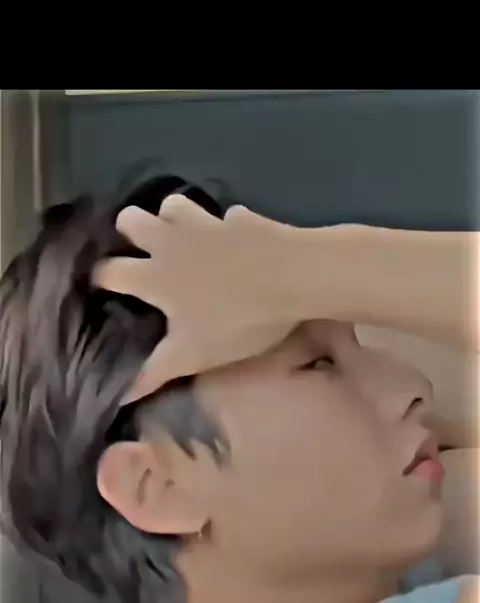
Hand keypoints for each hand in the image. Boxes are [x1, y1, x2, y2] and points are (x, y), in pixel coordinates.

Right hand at [93, 195, 296, 401]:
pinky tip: (233, 240)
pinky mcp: (241, 218)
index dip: (101, 280)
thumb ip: (155, 373)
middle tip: (140, 252)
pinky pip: (225, 215)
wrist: (295, 277)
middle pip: (130, 220)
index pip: (109, 271)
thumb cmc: (237, 320)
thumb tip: (119, 397)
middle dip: (128, 232)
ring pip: (172, 205)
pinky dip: (224, 226)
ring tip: (181, 239)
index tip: (102, 289)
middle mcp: (171, 242)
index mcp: (154, 275)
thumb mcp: (194, 355)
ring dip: (170, 218)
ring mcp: (206, 224)